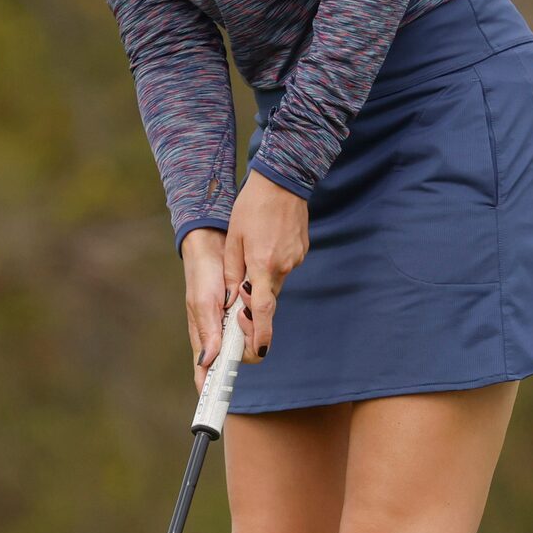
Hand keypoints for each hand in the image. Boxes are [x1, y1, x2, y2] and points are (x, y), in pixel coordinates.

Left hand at [191, 172, 307, 370]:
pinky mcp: (300, 252)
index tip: (260, 351)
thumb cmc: (253, 207)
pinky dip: (272, 264)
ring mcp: (295, 259)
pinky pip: (283, 267)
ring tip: (253, 252)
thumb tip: (231, 300)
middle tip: (242, 297)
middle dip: (255, 302)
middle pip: (268, 298)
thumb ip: (233, 273)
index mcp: (263, 266)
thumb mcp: (234, 240)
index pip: (264, 310)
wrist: (282, 181)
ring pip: (275, 282)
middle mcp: (283, 266)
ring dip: (262, 278)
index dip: (261, 333)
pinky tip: (266, 243)